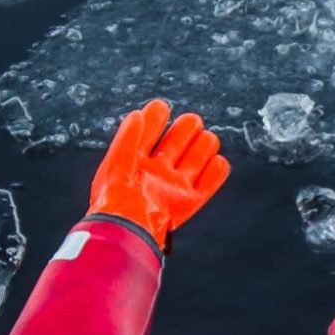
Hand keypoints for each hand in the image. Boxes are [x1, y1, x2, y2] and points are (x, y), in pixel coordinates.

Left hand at [87, 99, 229, 244]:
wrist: (128, 226)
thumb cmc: (117, 197)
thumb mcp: (117, 161)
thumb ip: (129, 137)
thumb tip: (138, 114)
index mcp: (137, 161)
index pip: (149, 132)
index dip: (156, 117)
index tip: (161, 107)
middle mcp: (158, 171)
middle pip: (178, 142)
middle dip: (187, 129)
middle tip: (192, 122)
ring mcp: (175, 185)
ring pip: (196, 158)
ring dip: (204, 145)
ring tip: (206, 138)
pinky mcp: (189, 201)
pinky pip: (209, 183)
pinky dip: (216, 171)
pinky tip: (217, 161)